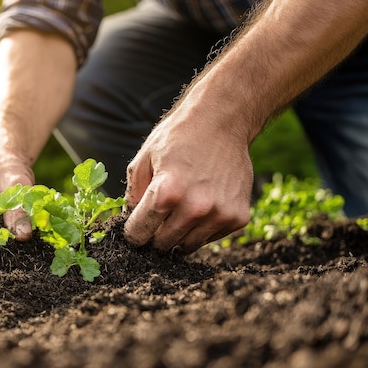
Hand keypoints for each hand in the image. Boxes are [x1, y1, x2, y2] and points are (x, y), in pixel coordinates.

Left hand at [123, 109, 252, 253]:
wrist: (221, 121)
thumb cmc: (178, 137)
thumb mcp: (144, 159)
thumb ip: (132, 194)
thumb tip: (130, 222)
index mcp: (166, 193)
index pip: (139, 234)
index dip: (133, 233)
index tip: (134, 229)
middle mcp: (195, 208)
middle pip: (163, 244)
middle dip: (155, 235)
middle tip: (157, 218)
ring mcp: (219, 214)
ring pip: (187, 246)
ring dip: (179, 234)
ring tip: (179, 208)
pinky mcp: (238, 217)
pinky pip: (210, 237)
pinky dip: (202, 228)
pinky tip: (201, 204)